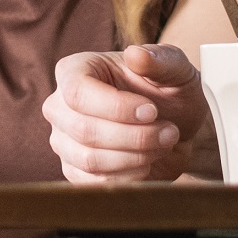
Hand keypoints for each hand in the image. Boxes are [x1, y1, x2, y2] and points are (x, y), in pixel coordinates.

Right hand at [47, 44, 205, 182]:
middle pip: (83, 129)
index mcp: (75, 70)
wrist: (178, 128)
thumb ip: (160, 59)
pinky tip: (147, 161)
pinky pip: (95, 183)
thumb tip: (136, 54)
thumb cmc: (171, 92)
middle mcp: (60, 106)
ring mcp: (64, 141)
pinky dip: (129, 176)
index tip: (152, 111)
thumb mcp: (176, 70)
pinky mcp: (75, 171)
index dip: (116, 107)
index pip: (78, 92)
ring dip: (136, 157)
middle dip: (135, 136)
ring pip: (90, 160)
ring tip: (162, 144)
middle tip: (169, 131)